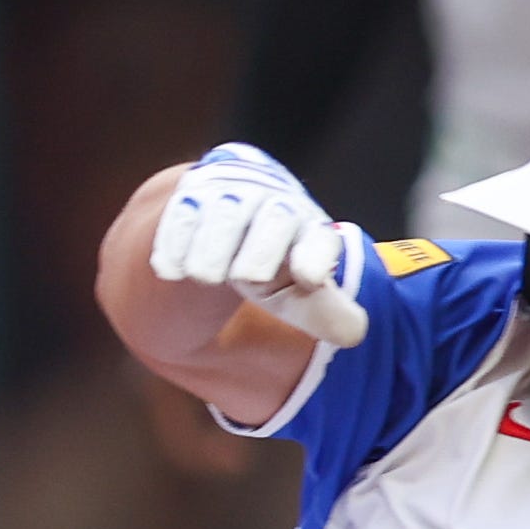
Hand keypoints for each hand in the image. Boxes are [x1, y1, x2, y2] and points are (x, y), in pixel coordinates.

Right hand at [145, 143, 370, 347]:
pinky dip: (174, 250)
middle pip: (274, 220)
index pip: (318, 238)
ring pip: (222, 217)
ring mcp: (230, 195)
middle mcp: (273, 203)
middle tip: (248, 278)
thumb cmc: (269, 255)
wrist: (226, 205)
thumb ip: (323, 310)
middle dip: (259, 254)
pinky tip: (174, 271)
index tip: (309, 279)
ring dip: (211, 255)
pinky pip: (179, 220)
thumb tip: (355, 334)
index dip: (315, 257)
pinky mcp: (189, 197)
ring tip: (207, 276)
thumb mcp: (295, 286)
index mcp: (307, 227)